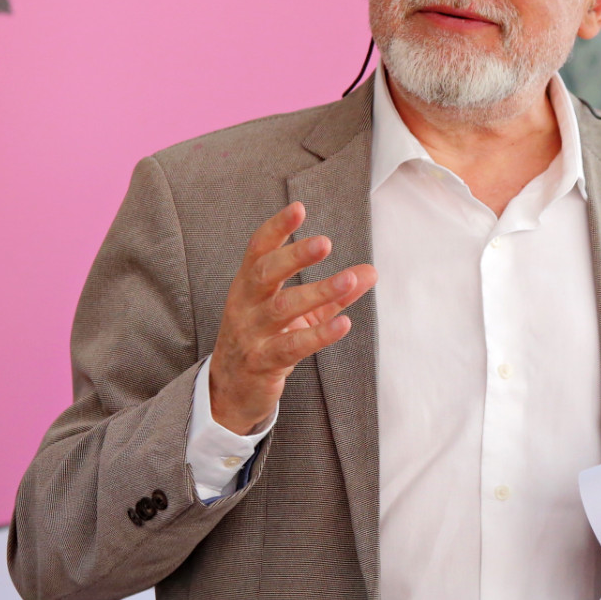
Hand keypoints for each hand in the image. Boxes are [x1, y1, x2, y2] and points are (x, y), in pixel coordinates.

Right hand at [209, 202, 376, 434]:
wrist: (230, 390)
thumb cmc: (267, 341)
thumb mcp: (300, 313)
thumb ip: (334, 293)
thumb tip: (370, 272)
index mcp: (249, 285)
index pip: (258, 249)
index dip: (277, 228)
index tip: (299, 209)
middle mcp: (244, 305)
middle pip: (265, 273)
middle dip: (294, 256)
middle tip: (325, 243)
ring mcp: (250, 334)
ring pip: (282, 309)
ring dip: (318, 292)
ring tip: (348, 281)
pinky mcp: (261, 363)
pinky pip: (291, 346)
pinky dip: (319, 335)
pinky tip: (343, 324)